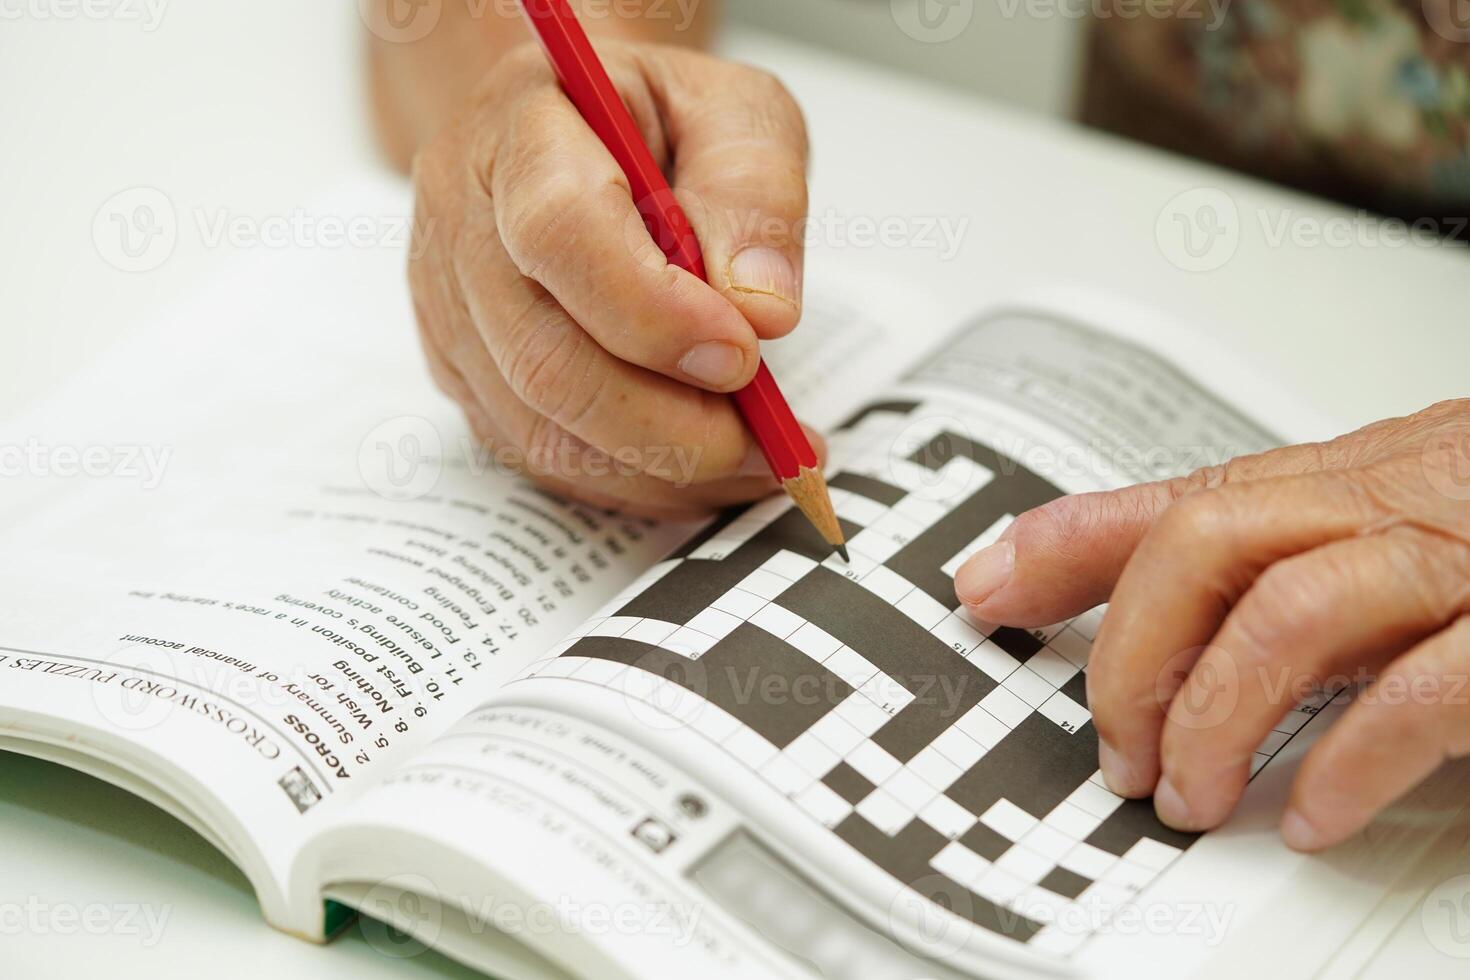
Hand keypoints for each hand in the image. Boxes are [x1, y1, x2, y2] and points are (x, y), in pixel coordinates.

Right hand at [409, 41, 814, 517]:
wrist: (580, 135)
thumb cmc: (659, 120)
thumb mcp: (735, 111)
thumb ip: (755, 193)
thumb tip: (762, 311)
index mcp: (519, 128)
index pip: (562, 234)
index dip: (654, 314)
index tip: (744, 355)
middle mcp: (459, 222)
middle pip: (543, 359)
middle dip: (668, 424)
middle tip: (770, 439)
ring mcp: (448, 309)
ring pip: (538, 430)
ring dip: (659, 467)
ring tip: (755, 455)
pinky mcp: (464, 375)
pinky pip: (539, 458)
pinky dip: (631, 480)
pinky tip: (700, 465)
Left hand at [954, 400, 1469, 850]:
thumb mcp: (1370, 530)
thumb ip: (1239, 553)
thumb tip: (1077, 578)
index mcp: (1349, 481)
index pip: (1179, 498)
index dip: (1066, 544)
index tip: (983, 594)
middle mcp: (1397, 501)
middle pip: (1212, 544)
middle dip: (1135, 652)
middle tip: (1114, 749)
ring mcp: (1468, 557)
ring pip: (1296, 612)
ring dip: (1217, 716)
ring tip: (1189, 795)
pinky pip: (1426, 689)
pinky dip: (1348, 763)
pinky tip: (1307, 815)